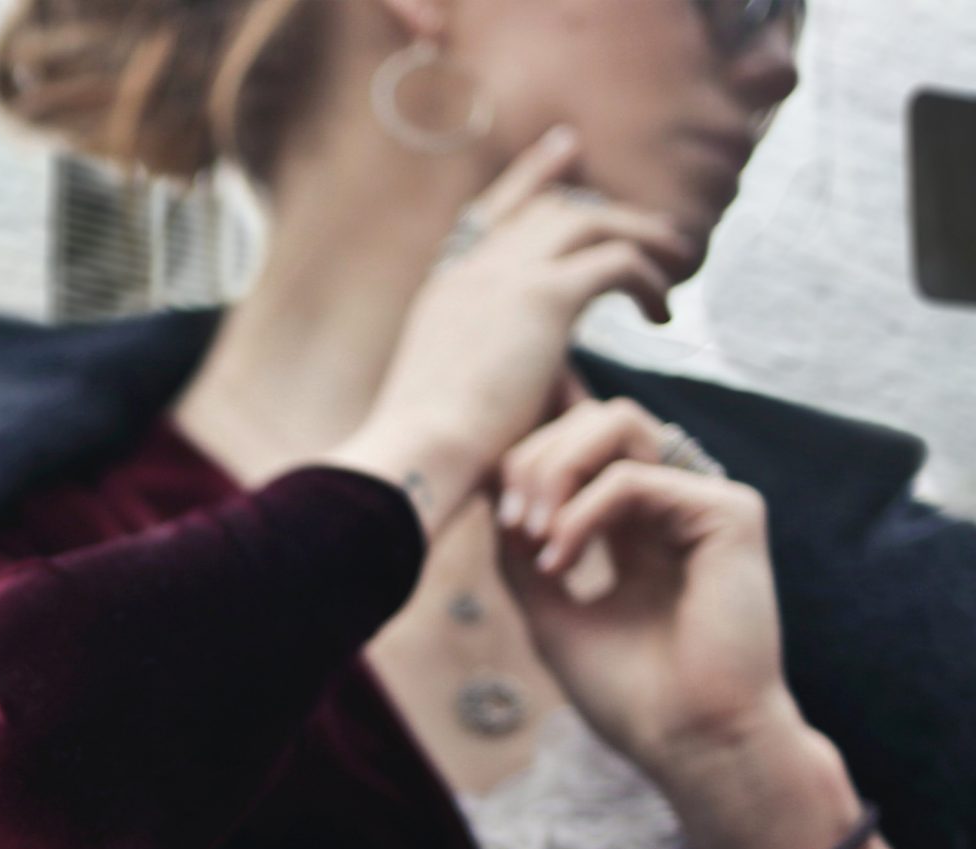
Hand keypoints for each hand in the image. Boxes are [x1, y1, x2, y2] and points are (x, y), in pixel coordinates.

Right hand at [331, 127, 696, 532]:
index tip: (566, 148)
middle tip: (654, 229)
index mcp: (444, 288)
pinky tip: (662, 314)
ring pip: (593, 221)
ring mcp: (505, 275)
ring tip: (678, 264)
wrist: (418, 453)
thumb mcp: (451, 393)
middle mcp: (473, 269)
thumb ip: (491, 366)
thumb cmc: (431, 452)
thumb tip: (536, 382)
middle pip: (552, 207)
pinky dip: (648, 281)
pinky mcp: (544, 297)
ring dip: (643, 237)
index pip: (493, 210)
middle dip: (608, 208)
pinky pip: (616, 262)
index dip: (533, 176)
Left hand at [499, 394, 929, 848]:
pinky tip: (559, 560)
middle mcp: (674, 507)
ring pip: (619, 424)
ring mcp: (705, 504)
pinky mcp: (730, 513)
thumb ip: (523, 550)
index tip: (498, 520)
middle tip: (509, 523)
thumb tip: (492, 490)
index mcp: (637, 529)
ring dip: (554, 469)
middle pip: (596, 422)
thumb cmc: (629, 695)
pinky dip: (581, 512)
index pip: (581, 452)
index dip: (529, 461)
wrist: (689, 742)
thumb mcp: (549, 612)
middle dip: (535, 458)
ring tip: (531, 533)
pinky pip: (633, 477)